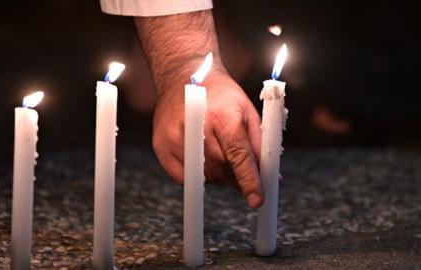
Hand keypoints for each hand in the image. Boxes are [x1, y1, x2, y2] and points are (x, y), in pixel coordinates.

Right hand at [153, 69, 262, 207]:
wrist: (184, 76)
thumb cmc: (221, 95)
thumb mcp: (247, 112)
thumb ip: (259, 144)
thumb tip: (271, 177)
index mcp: (222, 114)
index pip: (237, 154)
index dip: (249, 179)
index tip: (257, 199)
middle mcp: (195, 124)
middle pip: (221, 167)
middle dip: (236, 180)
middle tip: (245, 182)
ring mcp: (174, 136)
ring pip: (203, 175)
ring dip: (218, 177)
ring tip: (221, 158)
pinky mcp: (161, 145)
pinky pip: (183, 177)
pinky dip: (197, 176)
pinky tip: (203, 160)